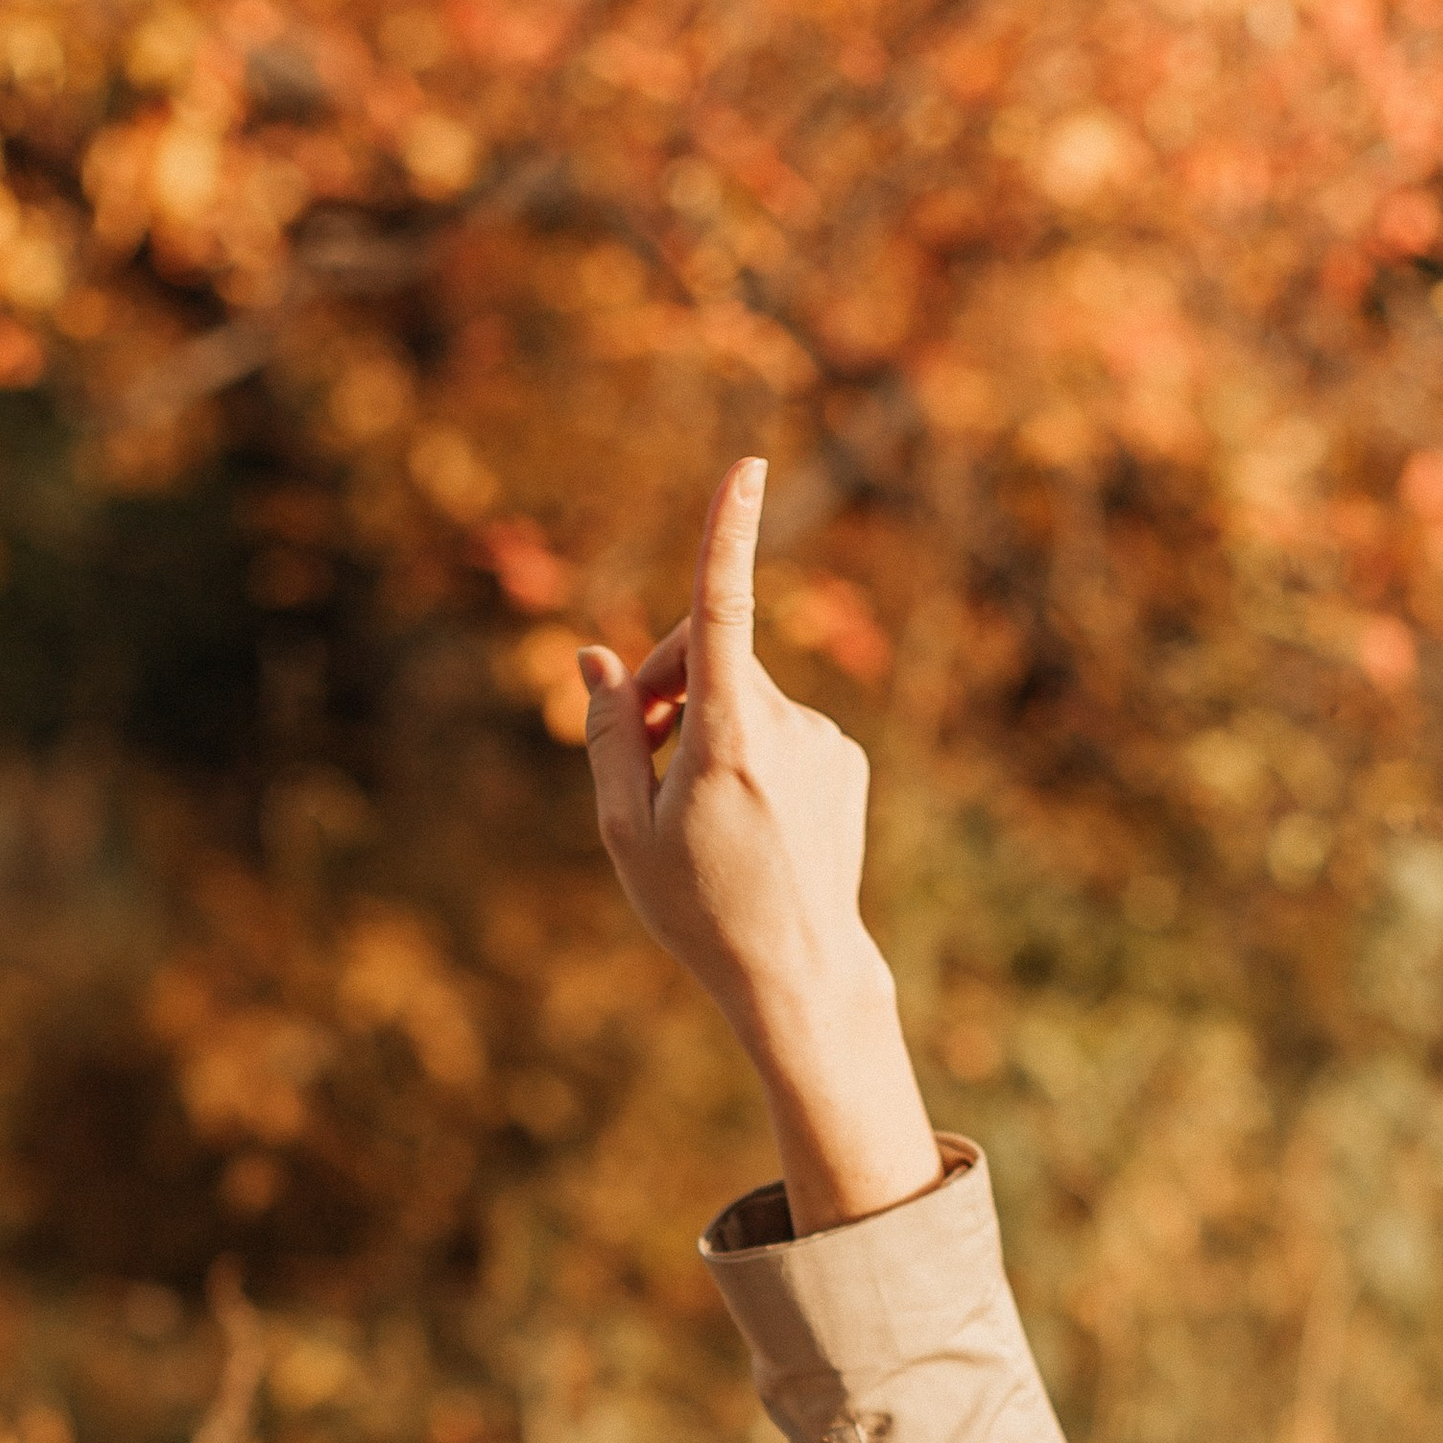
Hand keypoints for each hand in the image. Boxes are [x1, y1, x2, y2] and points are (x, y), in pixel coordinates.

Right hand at [579, 458, 878, 1053]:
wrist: (798, 972)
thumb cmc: (699, 908)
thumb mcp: (625, 828)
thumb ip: (608, 733)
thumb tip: (595, 656)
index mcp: (728, 736)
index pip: (722, 612)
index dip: (728, 535)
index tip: (747, 469)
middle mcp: (787, 724)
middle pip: (709, 658)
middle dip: (666, 685)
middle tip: (635, 754)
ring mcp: (825, 740)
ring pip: (744, 698)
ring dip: (707, 727)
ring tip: (694, 809)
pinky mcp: (846, 759)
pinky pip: (780, 730)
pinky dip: (749, 753)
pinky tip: (746, 819)